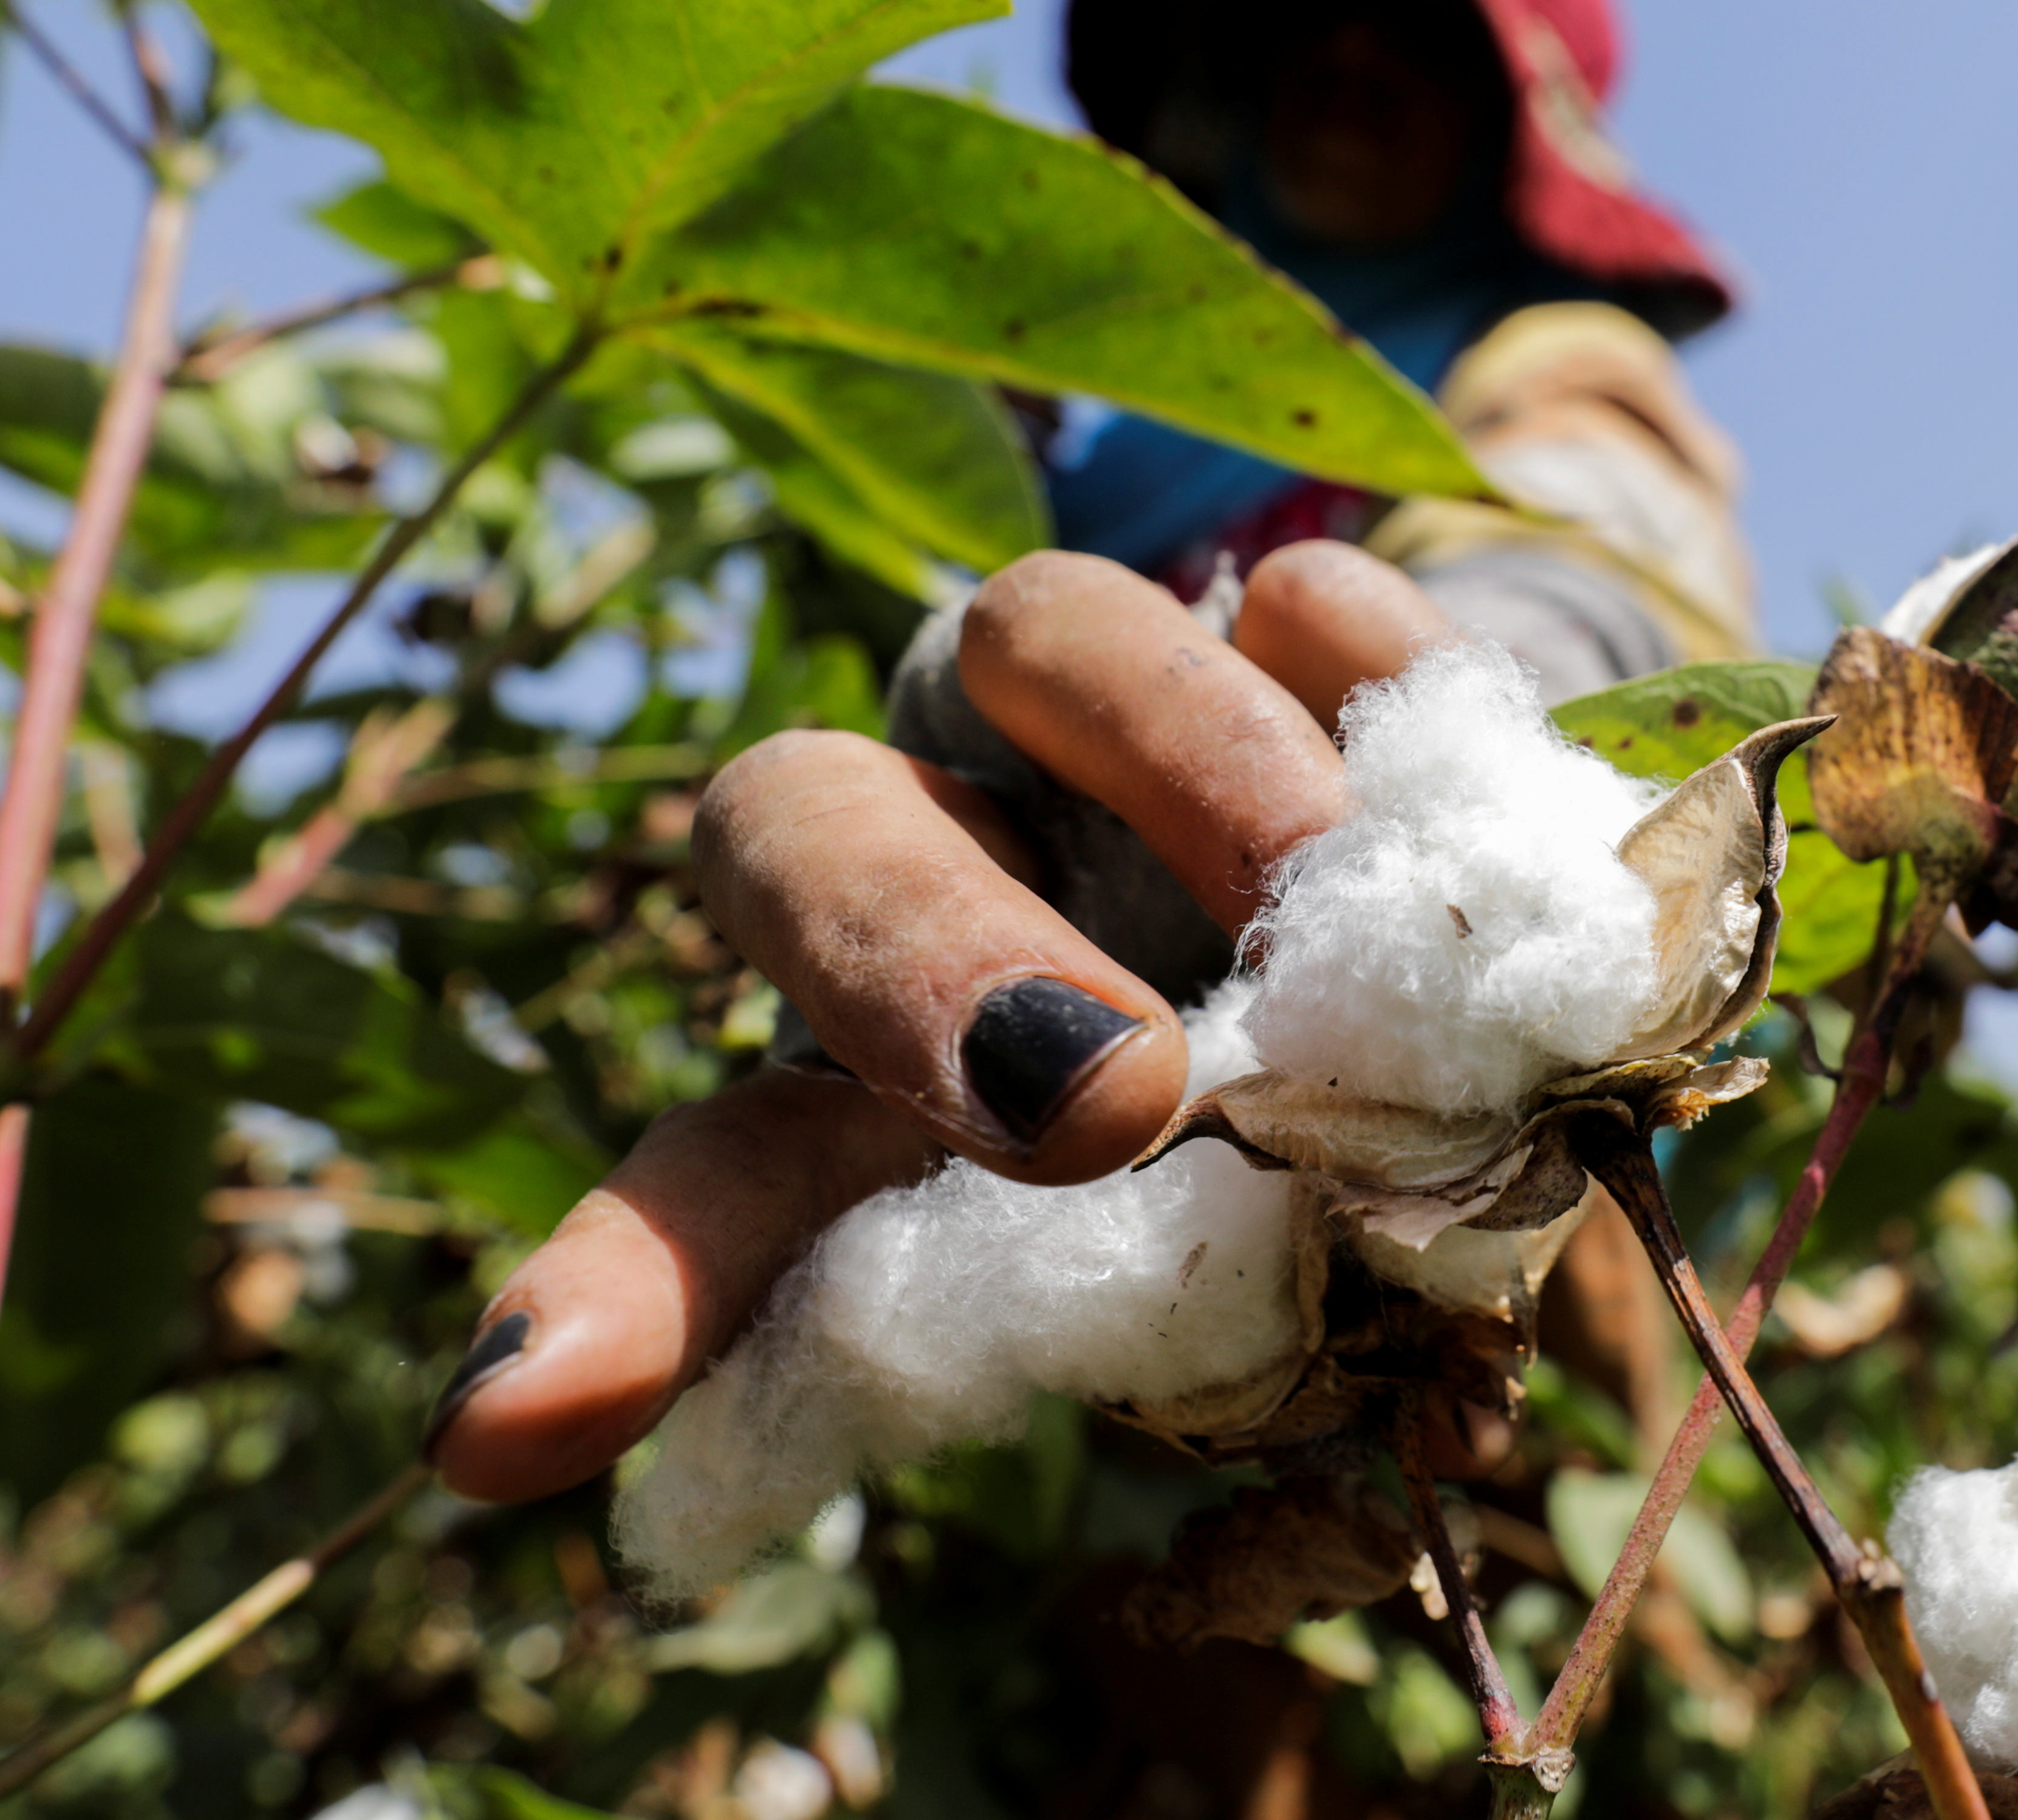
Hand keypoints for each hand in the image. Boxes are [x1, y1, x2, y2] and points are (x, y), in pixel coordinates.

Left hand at [425, 541, 1484, 1502]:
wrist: (1498, 1003)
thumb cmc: (1306, 1183)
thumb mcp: (1198, 1293)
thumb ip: (1157, 1314)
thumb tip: (1215, 1351)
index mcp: (881, 1084)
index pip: (717, 1175)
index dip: (625, 1290)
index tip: (519, 1424)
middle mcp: (946, 856)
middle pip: (811, 825)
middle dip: (932, 955)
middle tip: (1107, 1108)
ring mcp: (1102, 715)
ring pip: (1033, 625)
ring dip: (1169, 755)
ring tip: (1308, 899)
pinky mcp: (1287, 627)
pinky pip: (1295, 593)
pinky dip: (1347, 682)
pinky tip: (1421, 810)